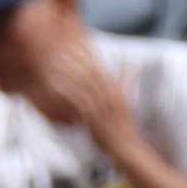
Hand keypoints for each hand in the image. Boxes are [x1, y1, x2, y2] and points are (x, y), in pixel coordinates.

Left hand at [41, 40, 136, 157]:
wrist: (126, 146)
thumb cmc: (123, 125)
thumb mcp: (125, 101)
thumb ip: (126, 83)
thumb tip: (132, 68)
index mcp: (115, 88)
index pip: (100, 66)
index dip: (89, 53)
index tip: (78, 41)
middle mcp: (109, 94)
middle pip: (91, 71)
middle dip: (78, 58)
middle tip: (64, 45)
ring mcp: (101, 105)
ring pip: (83, 84)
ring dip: (70, 72)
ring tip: (57, 62)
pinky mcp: (93, 118)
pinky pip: (77, 103)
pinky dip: (66, 94)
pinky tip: (55, 87)